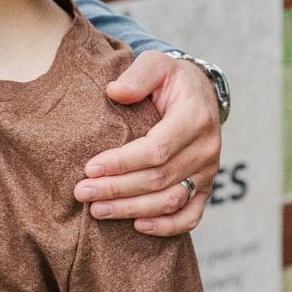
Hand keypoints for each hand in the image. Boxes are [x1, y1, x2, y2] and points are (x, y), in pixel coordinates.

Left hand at [75, 51, 220, 235]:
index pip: (157, 149)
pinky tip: (137, 226)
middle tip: (82, 192)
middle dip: (117, 189)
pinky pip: (191, 215)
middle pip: (158, 179)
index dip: (122, 163)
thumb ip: (137, 75)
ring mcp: (209, 171)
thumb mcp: (157, 64)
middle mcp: (207, 147)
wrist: (200, 93)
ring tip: (97, 210)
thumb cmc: (171, 79)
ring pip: (170, 201)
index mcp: (195, 117)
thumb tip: (114, 92)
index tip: (90, 168)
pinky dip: (166, 227)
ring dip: (132, 209)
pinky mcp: (206, 187)